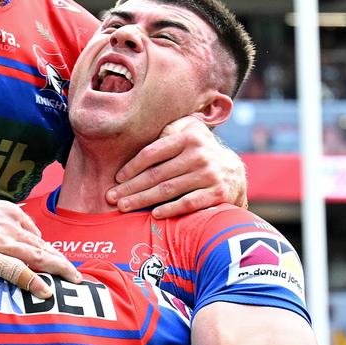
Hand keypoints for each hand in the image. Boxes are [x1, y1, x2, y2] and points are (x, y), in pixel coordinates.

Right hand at [0, 192, 80, 298]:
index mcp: (9, 214)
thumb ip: (3, 219)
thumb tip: (20, 230)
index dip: (50, 251)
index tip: (60, 262)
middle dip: (62, 262)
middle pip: (43, 247)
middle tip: (77, 277)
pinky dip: (33, 281)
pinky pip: (16, 271)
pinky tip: (45, 290)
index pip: (36, 236)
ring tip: (73, 281)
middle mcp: (9, 227)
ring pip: (37, 257)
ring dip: (58, 270)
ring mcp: (0, 243)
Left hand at [106, 116, 247, 217]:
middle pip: (157, 174)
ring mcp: (209, 174)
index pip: (152, 153)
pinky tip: (154, 214)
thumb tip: (139, 131)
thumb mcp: (188, 132)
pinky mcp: (217, 193)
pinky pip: (189, 203)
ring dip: (142, 200)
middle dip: (131, 187)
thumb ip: (168, 130)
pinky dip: (170, 209)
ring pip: (168, 190)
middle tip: (111, 197)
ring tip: (124, 207)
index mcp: (188, 137)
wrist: (234, 173)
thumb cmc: (200, 152)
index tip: (117, 178)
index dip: (132, 166)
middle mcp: (199, 154)